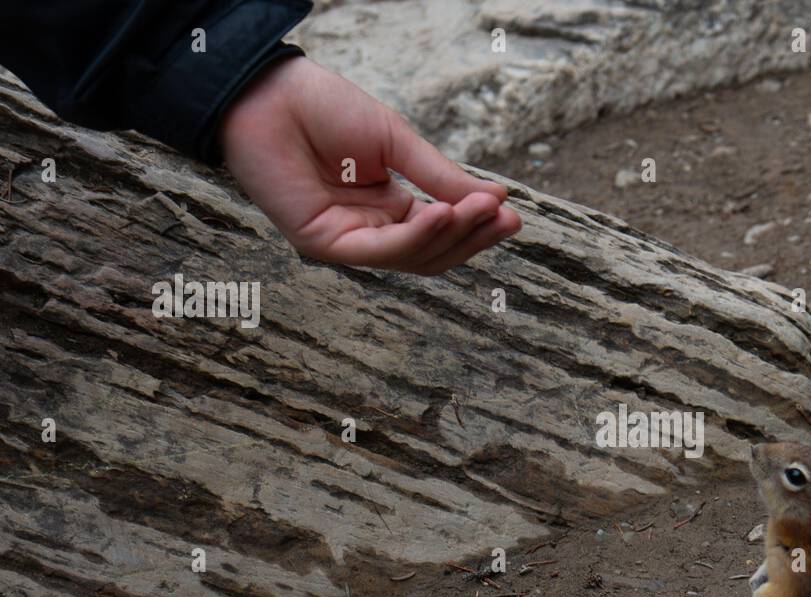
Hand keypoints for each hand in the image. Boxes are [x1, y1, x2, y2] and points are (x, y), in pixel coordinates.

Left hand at [219, 56, 520, 274]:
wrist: (268, 92)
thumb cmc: (324, 109)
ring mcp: (347, 241)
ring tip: (481, 211)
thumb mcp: (396, 142)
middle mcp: (370, 230)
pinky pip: (380, 251)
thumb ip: (440, 176)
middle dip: (472, 238)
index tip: (510, 212)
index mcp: (388, 208)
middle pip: (433, 254)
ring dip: (451, 237)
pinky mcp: (323, 245)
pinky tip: (443, 214)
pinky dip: (416, 236)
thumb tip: (495, 198)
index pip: (441, 231)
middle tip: (507, 219)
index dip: (476, 225)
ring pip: (412, 258)